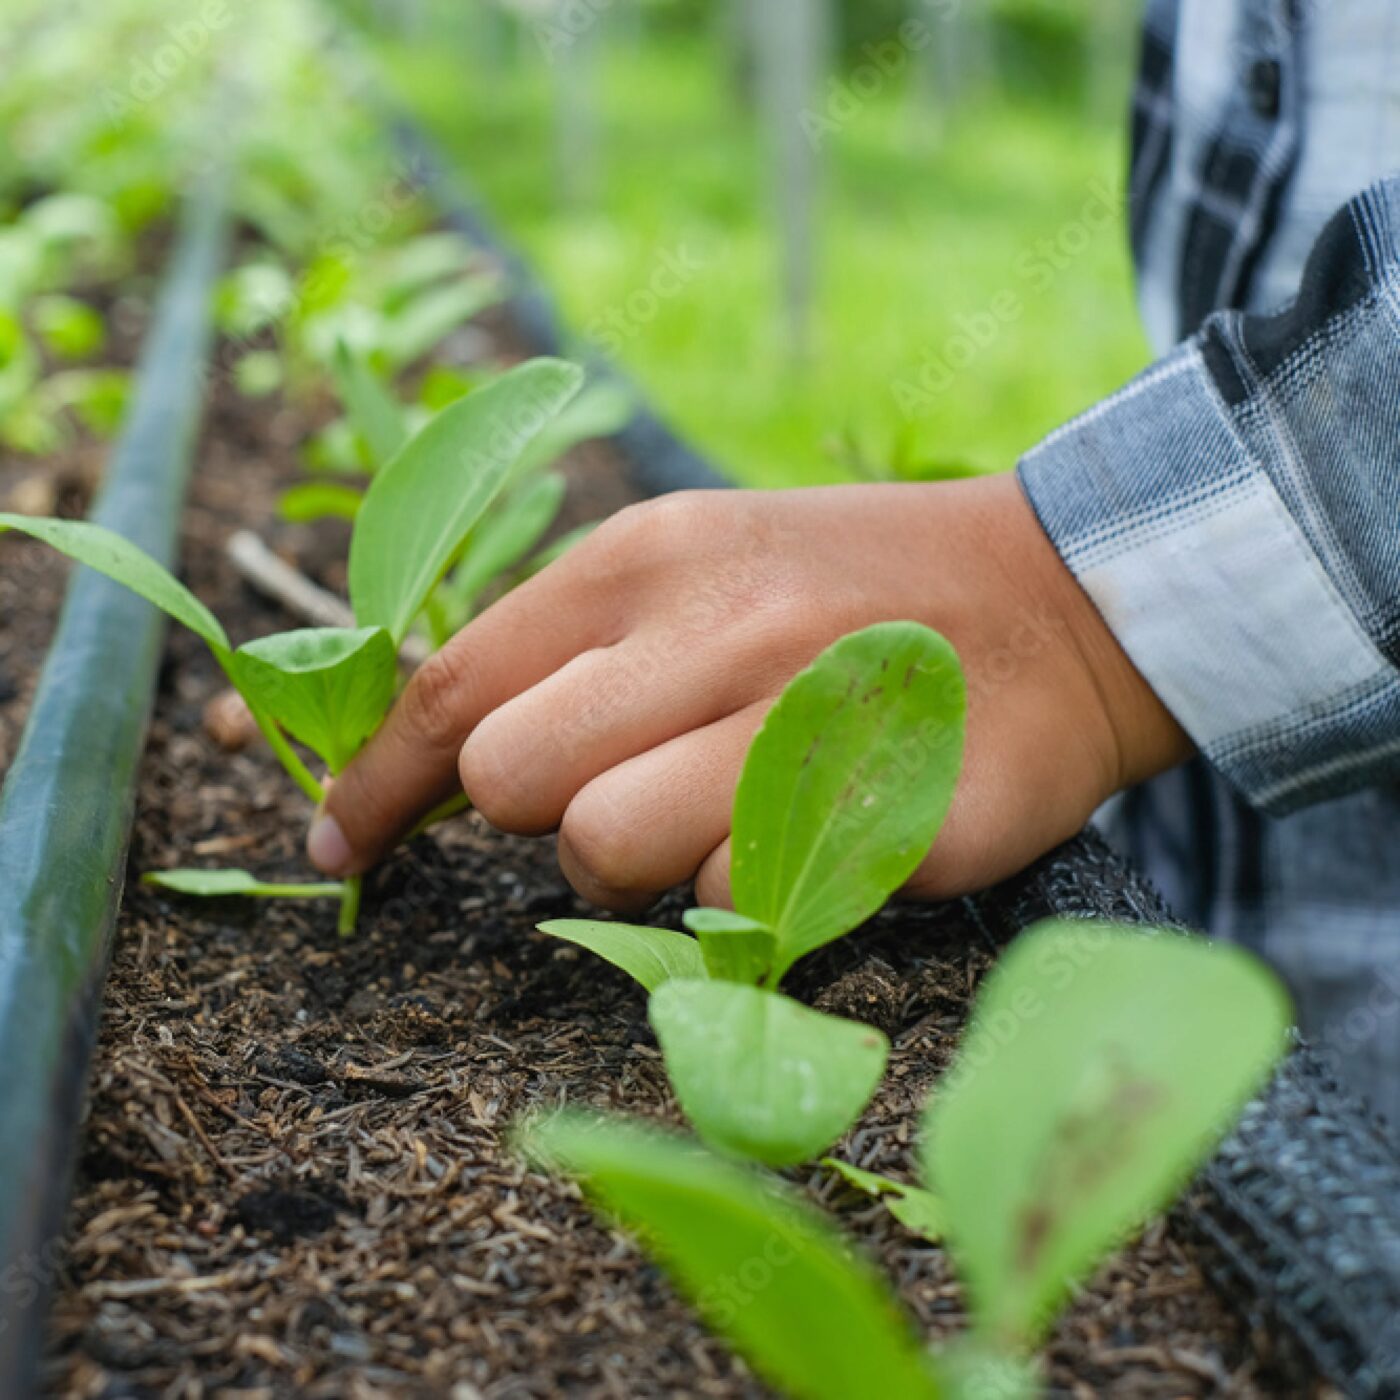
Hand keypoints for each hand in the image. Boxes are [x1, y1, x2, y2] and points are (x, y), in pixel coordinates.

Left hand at [307, 475, 1190, 908]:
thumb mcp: (702, 567)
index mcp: (649, 556)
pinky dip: (750, 889)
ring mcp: (801, 717)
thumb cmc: (850, 592)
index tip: (339, 839)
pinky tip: (812, 835)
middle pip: (508, 778)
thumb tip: (446, 749)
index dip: (378, 777)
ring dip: (637, 868)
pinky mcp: (884, 809)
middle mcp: (711, 625)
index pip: (457, 681)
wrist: (1059, 597)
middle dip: (534, 817)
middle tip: (615, 797)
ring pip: (606, 849)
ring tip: (717, 824)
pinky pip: (740, 895)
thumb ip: (578, 649)